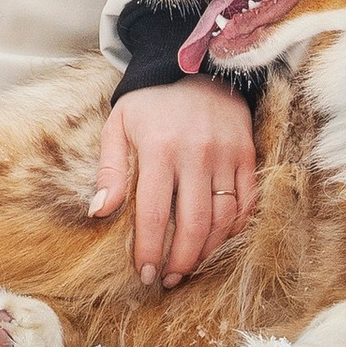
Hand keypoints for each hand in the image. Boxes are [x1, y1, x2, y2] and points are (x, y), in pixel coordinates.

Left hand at [88, 77, 257, 289]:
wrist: (194, 66)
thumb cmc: (151, 103)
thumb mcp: (119, 125)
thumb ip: (109, 169)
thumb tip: (99, 213)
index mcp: (159, 148)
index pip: (154, 213)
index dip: (149, 250)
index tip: (145, 274)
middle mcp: (195, 153)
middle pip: (193, 224)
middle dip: (181, 261)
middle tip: (169, 280)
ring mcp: (225, 154)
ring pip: (223, 220)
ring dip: (207, 252)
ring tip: (190, 267)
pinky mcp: (246, 154)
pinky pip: (247, 204)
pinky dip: (235, 231)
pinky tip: (218, 243)